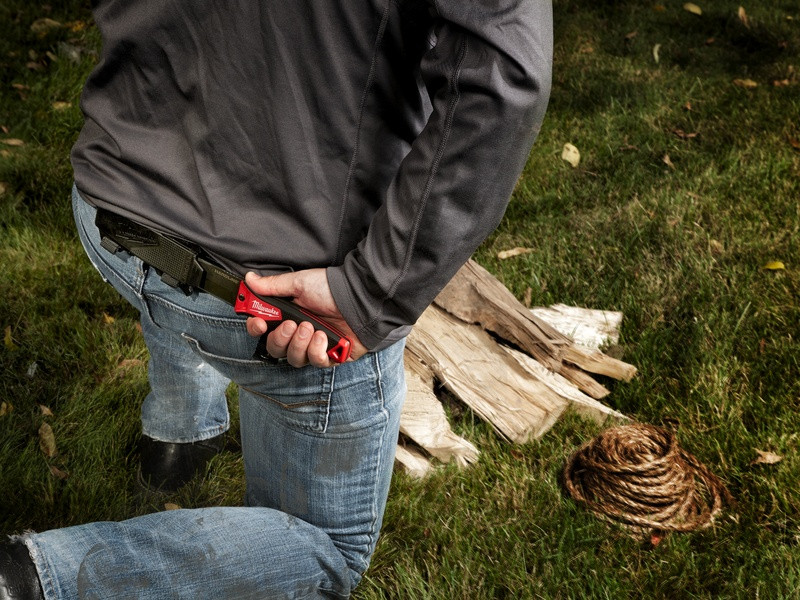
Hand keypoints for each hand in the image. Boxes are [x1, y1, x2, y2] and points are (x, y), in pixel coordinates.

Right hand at [243, 269, 366, 367]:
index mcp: (288, 316)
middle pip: (275, 349)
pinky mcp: (332, 356)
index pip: (263, 330)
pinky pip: (316, 362)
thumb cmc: (331, 289)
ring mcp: (315, 347)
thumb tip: (249, 279)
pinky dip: (317, 351)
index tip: (259, 322)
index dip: (257, 329)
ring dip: (299, 344)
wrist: (360, 298)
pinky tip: (324, 336)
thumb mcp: (299, 283)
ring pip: (294, 359)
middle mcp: (299, 334)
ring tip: (311, 328)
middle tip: (292, 325)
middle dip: (280, 338)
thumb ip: (273, 286)